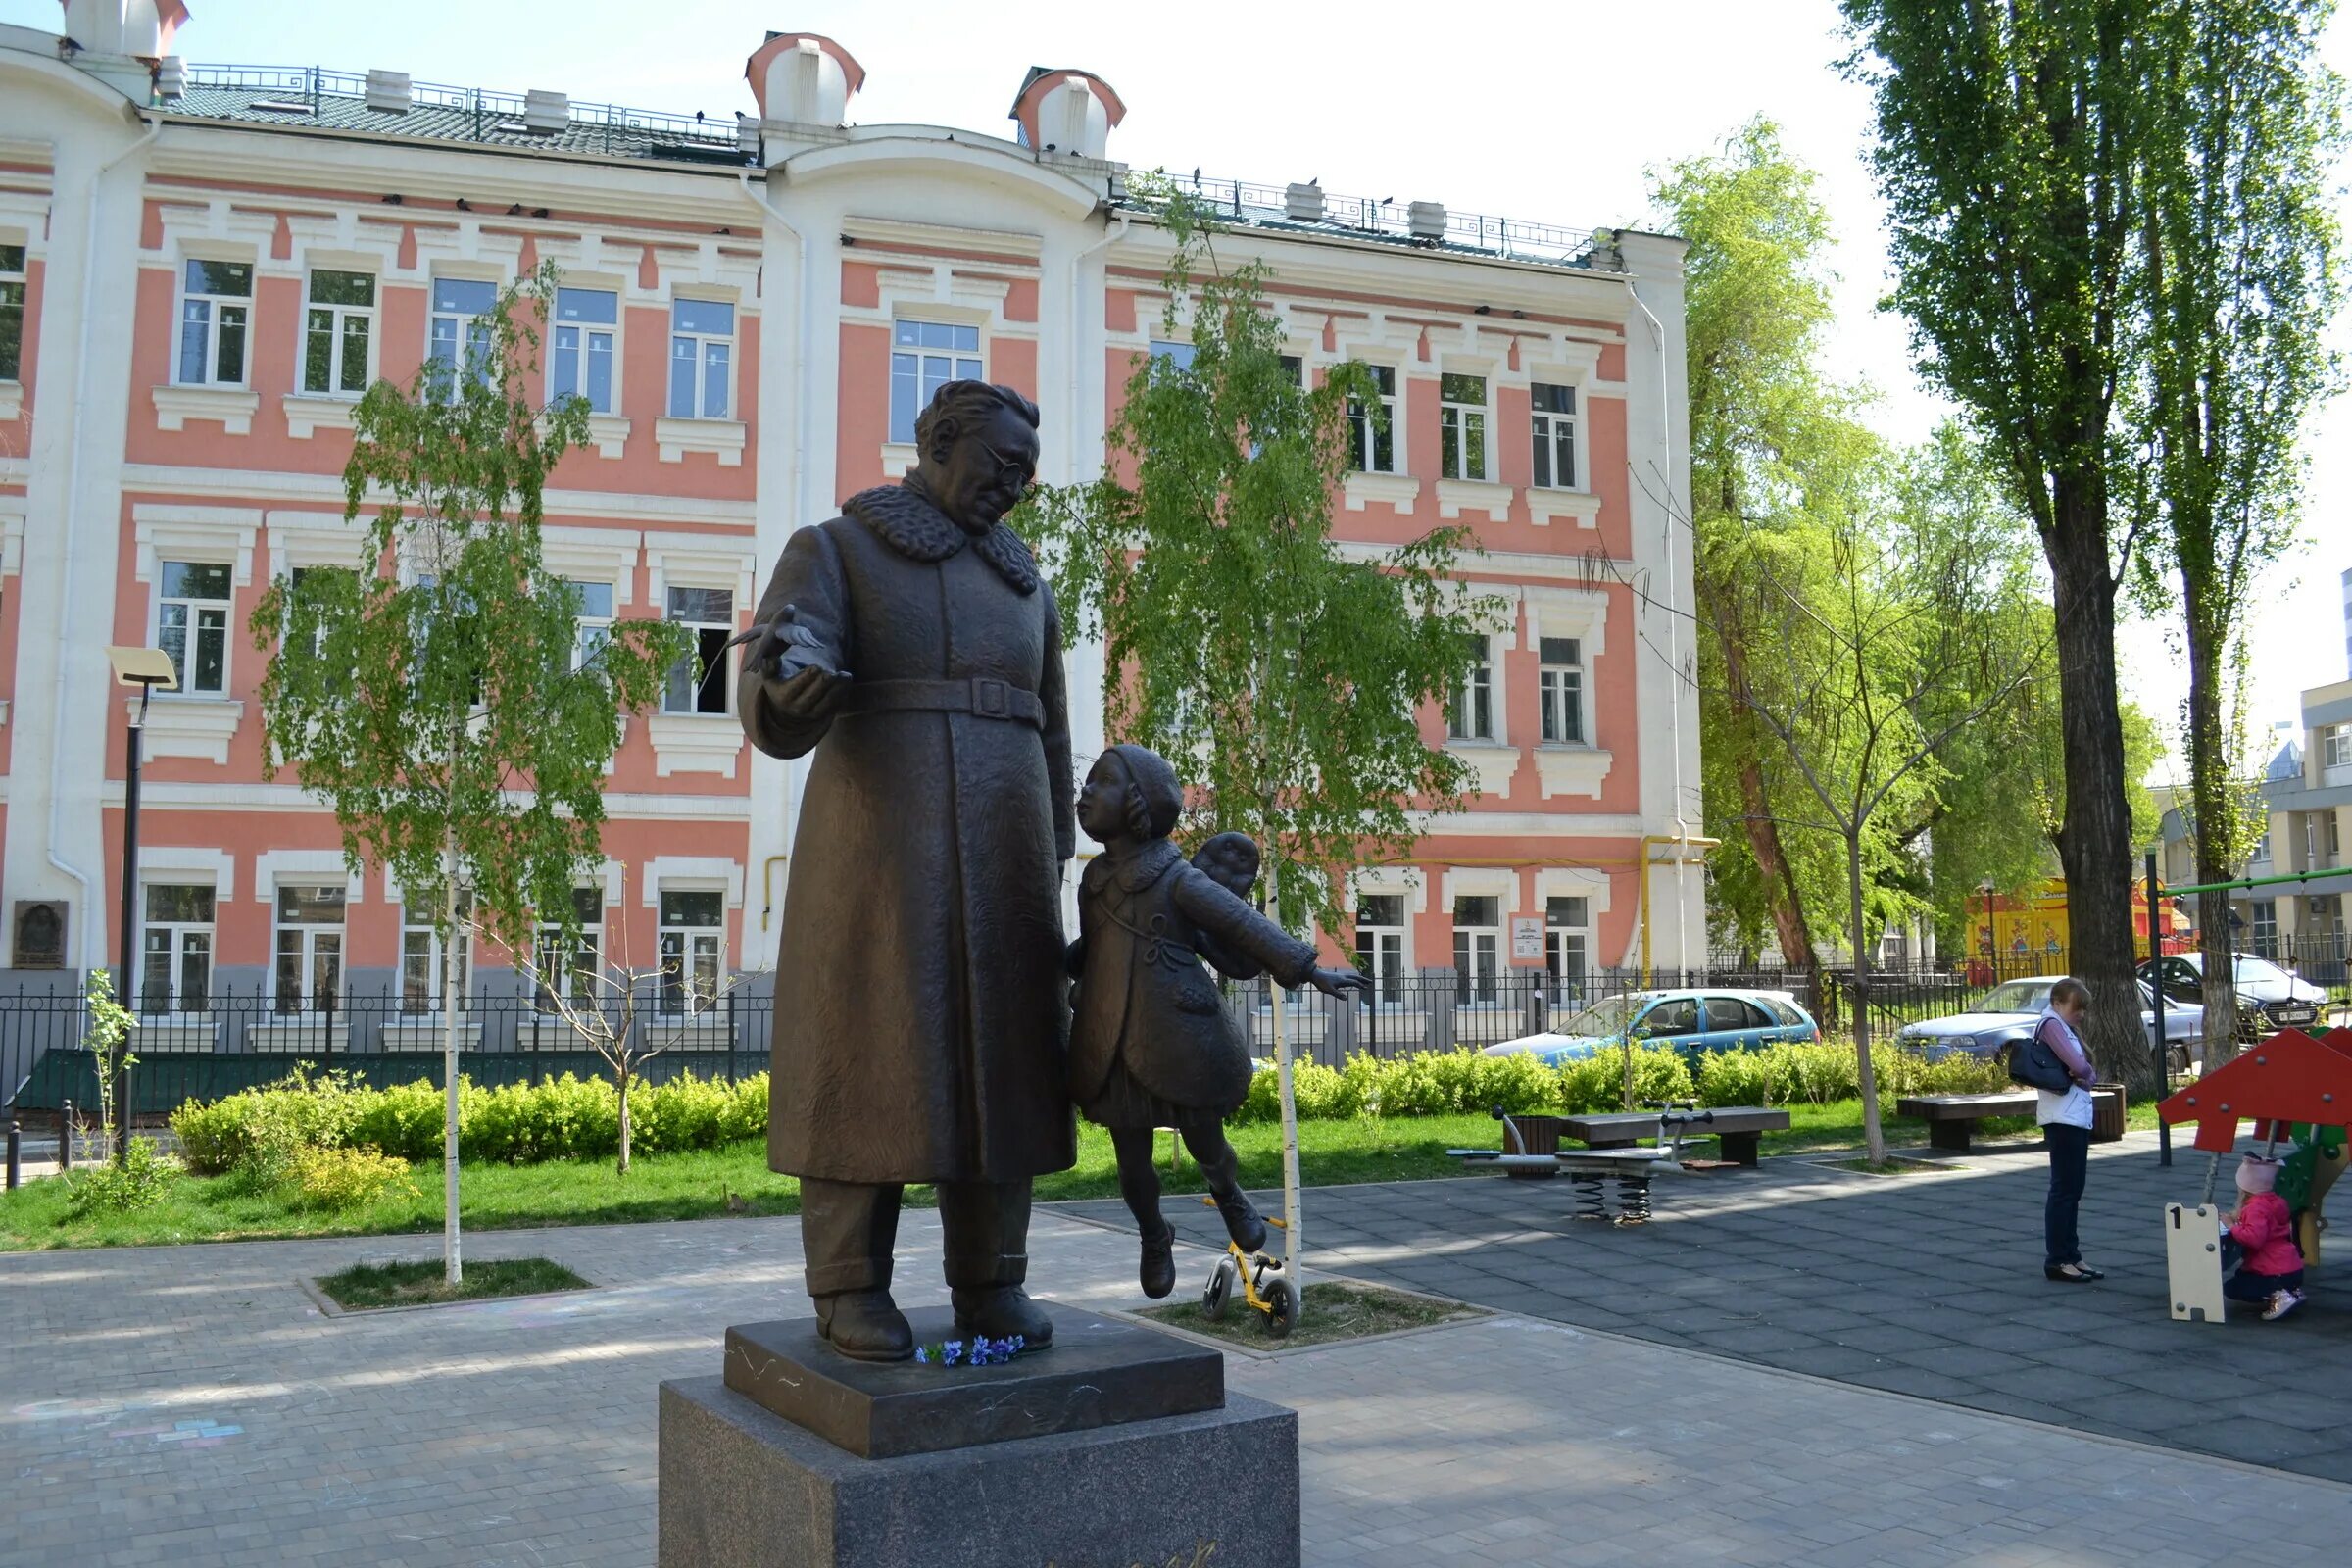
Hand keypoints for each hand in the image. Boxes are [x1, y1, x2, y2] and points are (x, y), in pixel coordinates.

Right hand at [747, 602, 849, 718]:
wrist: (787, 708)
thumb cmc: (780, 685)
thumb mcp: (770, 676)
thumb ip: (769, 666)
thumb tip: (772, 659)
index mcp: (783, 696)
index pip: (802, 681)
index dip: (813, 672)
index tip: (817, 666)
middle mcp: (798, 708)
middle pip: (820, 686)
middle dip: (827, 676)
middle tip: (830, 670)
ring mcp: (812, 714)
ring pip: (832, 696)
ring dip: (839, 683)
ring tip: (844, 674)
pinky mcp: (824, 716)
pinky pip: (838, 702)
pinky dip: (843, 691)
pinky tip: (845, 681)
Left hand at [1309, 966, 1370, 997]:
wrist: (1315, 975)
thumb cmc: (1322, 983)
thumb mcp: (1329, 990)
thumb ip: (1337, 994)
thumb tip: (1346, 998)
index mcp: (1342, 980)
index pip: (1354, 982)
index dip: (1360, 985)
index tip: (1366, 988)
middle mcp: (1343, 976)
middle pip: (1355, 977)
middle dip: (1363, 980)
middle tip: (1370, 982)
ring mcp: (1340, 975)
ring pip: (1352, 976)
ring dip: (1359, 978)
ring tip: (1364, 981)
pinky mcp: (1338, 975)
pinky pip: (1349, 976)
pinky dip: (1354, 977)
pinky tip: (1353, 979)